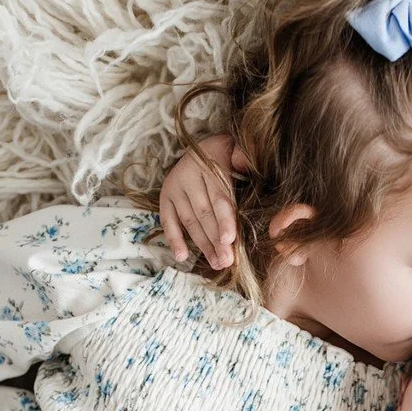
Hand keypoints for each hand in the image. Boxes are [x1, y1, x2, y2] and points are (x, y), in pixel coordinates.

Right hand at [158, 134, 245, 267]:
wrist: (203, 146)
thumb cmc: (228, 155)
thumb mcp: (237, 150)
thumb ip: (243, 158)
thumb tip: (246, 163)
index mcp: (209, 164)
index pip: (218, 197)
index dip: (224, 219)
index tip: (230, 240)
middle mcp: (188, 176)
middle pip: (204, 214)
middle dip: (216, 240)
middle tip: (227, 261)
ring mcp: (174, 187)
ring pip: (189, 221)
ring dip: (203, 245)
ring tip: (217, 263)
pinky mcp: (165, 197)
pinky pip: (167, 221)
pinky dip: (174, 239)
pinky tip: (182, 256)